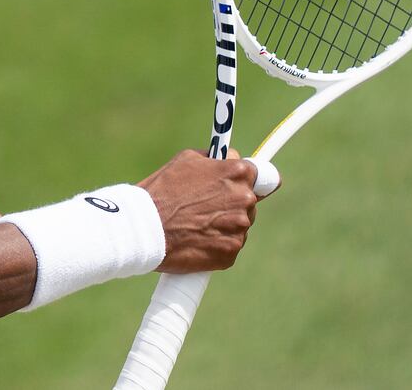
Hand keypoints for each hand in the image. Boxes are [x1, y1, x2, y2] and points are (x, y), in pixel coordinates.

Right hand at [137, 149, 261, 273]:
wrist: (144, 228)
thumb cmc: (161, 190)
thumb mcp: (186, 160)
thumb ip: (215, 159)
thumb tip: (227, 158)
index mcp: (238, 173)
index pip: (266, 176)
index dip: (256, 181)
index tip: (252, 185)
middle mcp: (244, 200)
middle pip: (248, 202)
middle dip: (231, 203)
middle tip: (204, 206)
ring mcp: (239, 228)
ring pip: (238, 225)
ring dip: (222, 225)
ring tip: (194, 223)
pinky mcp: (230, 252)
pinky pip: (228, 246)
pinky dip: (215, 244)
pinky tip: (195, 239)